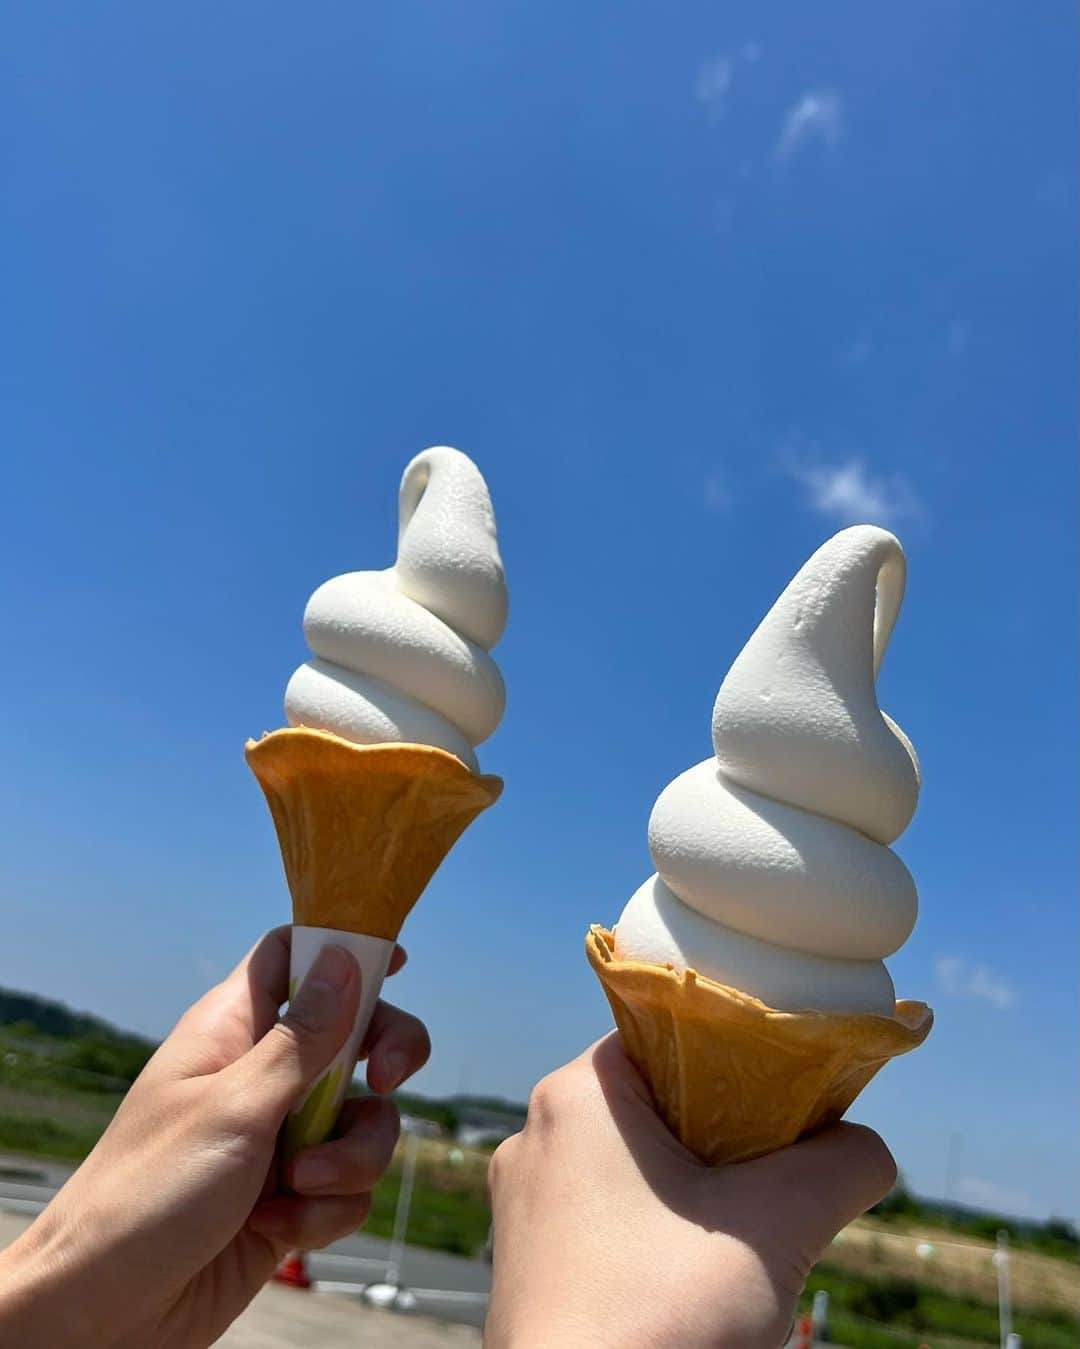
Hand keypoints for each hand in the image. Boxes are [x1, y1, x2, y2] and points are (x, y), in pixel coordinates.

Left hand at [0, 926, 429, 1348]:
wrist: (105, 1316)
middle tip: (386, 1080)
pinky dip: (328, 1211)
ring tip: (299, 1186)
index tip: (401, 962)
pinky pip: (349, 1186)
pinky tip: (276, 1231)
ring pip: (365, 1120)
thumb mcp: (234, 1107)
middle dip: (387, 1056)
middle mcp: (262, 1073)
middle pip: (357, 1033)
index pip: (294, 956)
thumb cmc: (148, 1195)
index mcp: (234, 1028)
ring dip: (350, 1157)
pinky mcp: (292, 1197)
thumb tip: (346, 958)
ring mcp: (280, 1135)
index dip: (345, 948)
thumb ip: (302, 1037)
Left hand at [486, 1034, 895, 1348]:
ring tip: (744, 1238)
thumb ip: (838, 1165)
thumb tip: (870, 1150)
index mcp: (577, 1094)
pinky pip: (606, 1220)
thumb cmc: (661, 1317)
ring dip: (696, 1193)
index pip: (666, 1035)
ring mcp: (526, 1206)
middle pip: (655, 1103)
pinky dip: (658, 1235)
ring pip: (634, 1169)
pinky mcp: (529, 1267)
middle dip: (725, 1136)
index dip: (736, 1056)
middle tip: (779, 1172)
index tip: (790, 1092)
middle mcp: (537, 1137)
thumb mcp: (776, 1228)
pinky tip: (696, 1281)